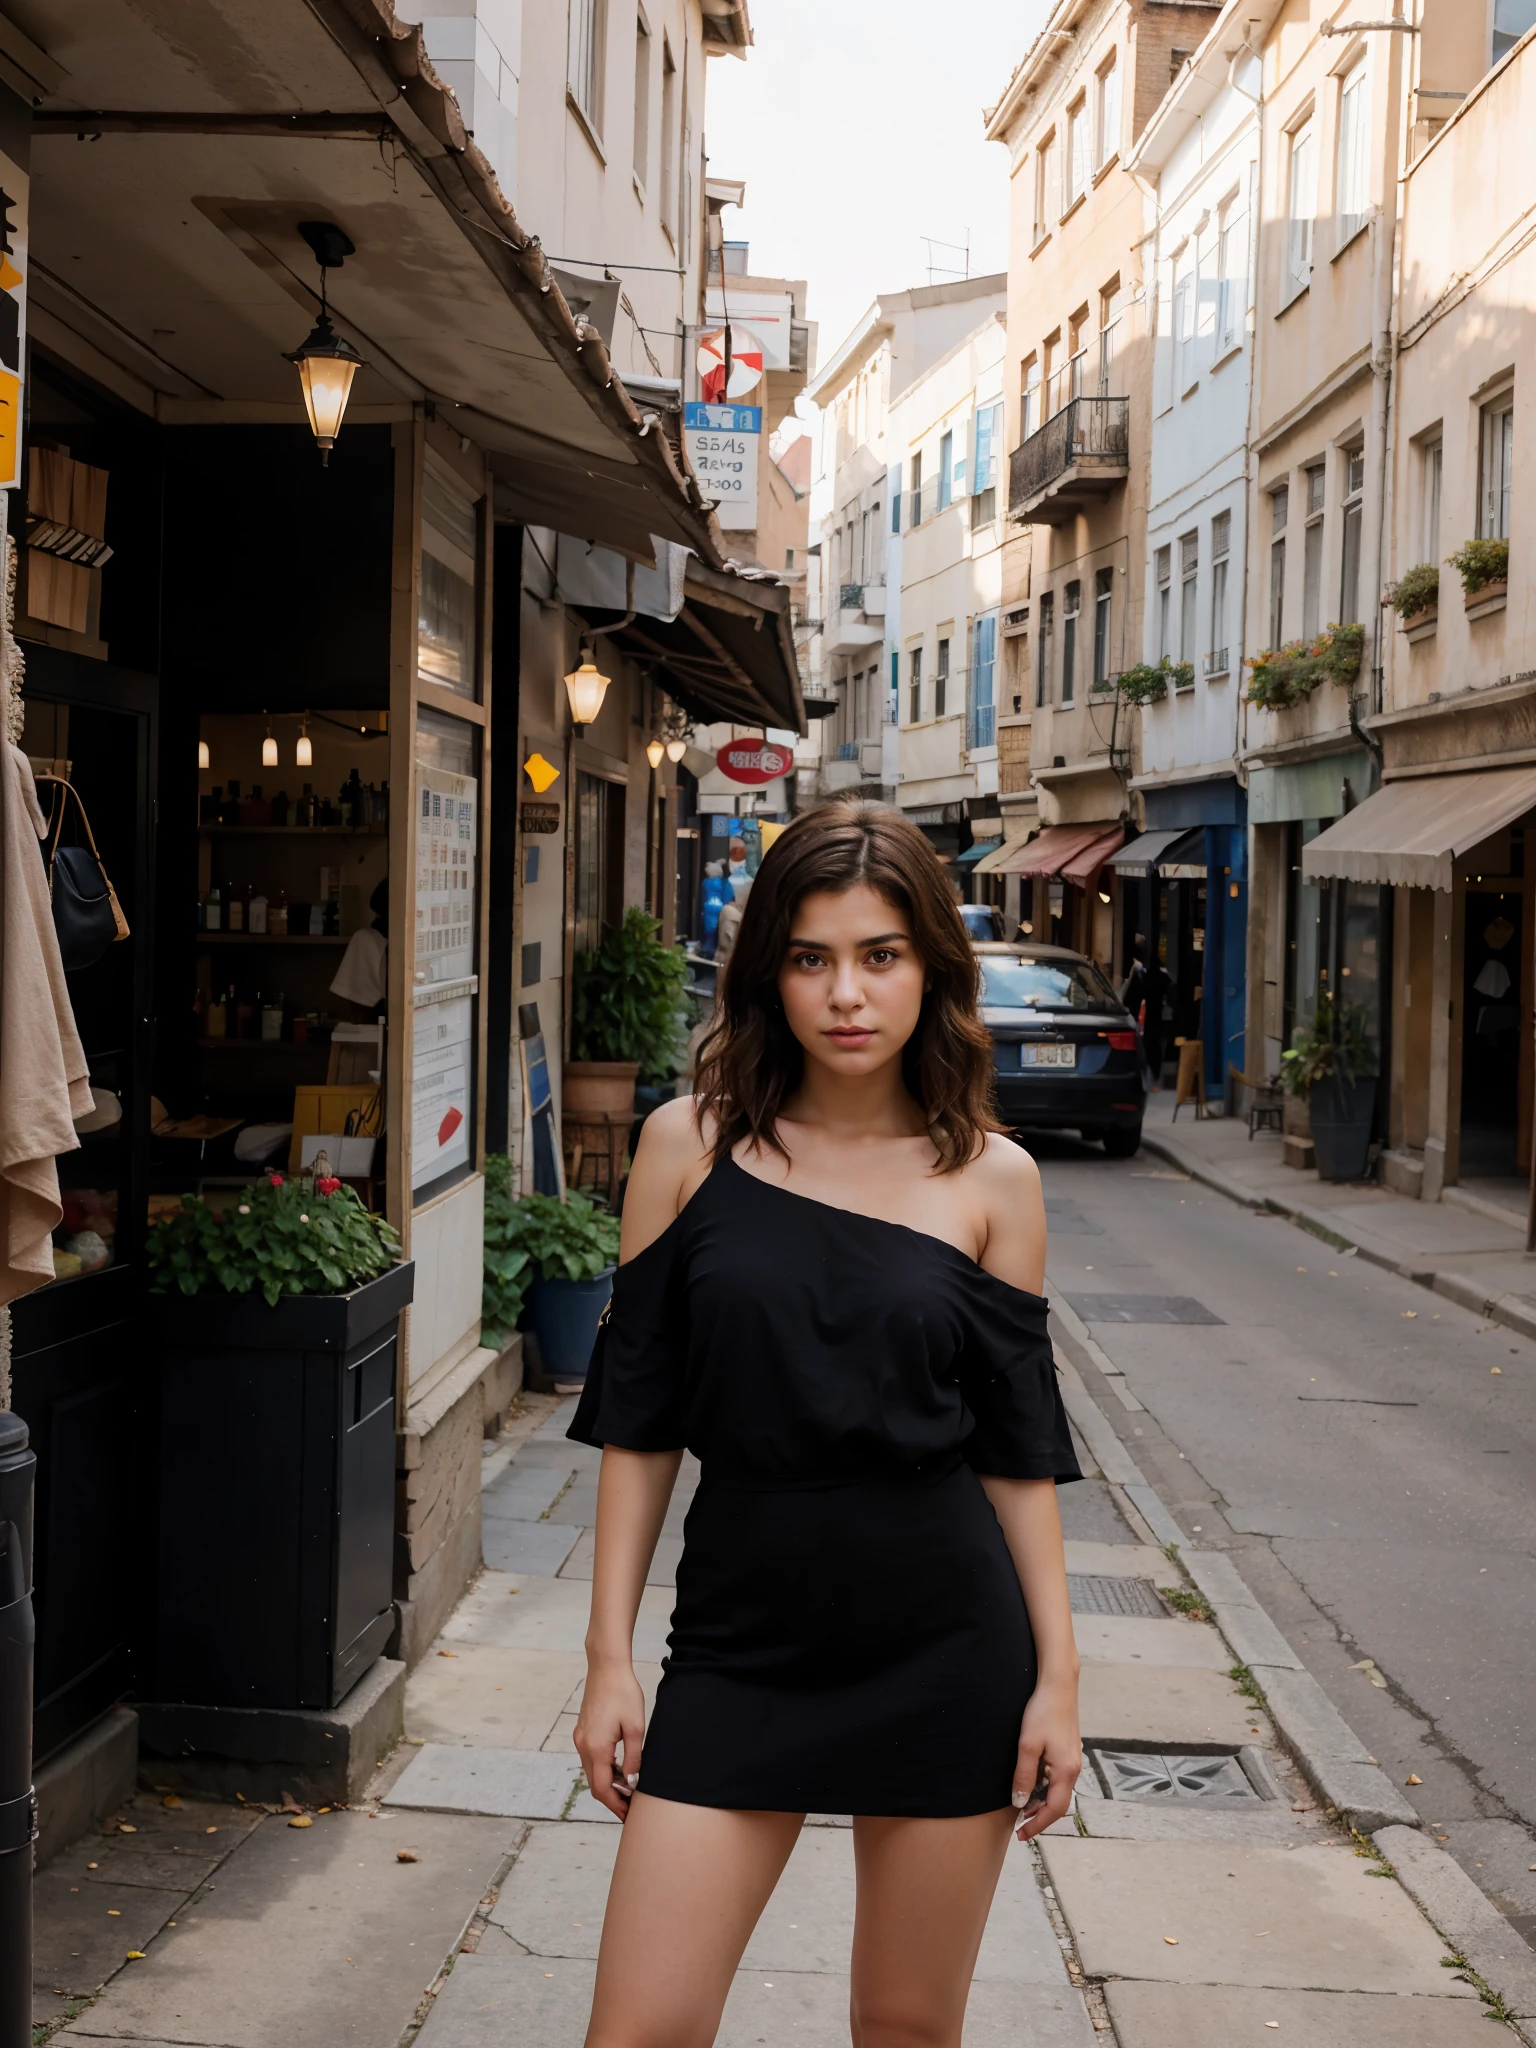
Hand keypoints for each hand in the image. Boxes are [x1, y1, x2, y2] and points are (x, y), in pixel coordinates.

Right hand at [574, 1661, 645, 1819]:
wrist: (606, 1666)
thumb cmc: (623, 1693)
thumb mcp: (635, 1728)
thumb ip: (633, 1758)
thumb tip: (631, 1782)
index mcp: (596, 1748)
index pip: (602, 1789)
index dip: (615, 1806)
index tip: (628, 1816)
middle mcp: (583, 1746)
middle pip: (595, 1784)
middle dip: (612, 1799)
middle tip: (630, 1807)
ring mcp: (581, 1738)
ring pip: (592, 1771)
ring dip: (608, 1784)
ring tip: (628, 1789)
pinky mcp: (583, 1731)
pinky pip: (591, 1758)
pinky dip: (603, 1769)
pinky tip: (619, 1767)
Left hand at [1012, 1676, 1081, 1841]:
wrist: (1058, 1685)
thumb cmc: (1043, 1712)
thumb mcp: (1028, 1745)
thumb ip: (1024, 1776)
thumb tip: (1020, 1803)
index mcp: (1066, 1771)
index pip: (1053, 1810)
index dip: (1037, 1825)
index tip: (1021, 1835)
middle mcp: (1074, 1769)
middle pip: (1058, 1804)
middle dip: (1039, 1818)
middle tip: (1019, 1826)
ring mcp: (1073, 1760)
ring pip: (1058, 1791)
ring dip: (1042, 1803)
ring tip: (1022, 1808)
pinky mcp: (1068, 1751)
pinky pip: (1058, 1779)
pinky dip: (1045, 1789)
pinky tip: (1032, 1785)